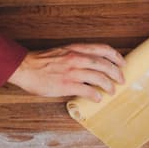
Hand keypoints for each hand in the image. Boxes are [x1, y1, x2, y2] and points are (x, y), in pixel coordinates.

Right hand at [7, 43, 125, 100]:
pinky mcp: (66, 85)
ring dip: (108, 85)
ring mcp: (72, 72)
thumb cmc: (42, 60)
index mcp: (76, 49)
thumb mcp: (63, 51)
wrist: (26, 67)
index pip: (102, 49)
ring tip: (112, 91)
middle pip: (104, 64)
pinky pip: (87, 90)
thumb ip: (77, 55)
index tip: (122, 62)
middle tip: (121, 79)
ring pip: (99, 78)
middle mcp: (76, 58)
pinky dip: (95, 95)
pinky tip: (97, 98)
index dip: (115, 56)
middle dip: (116, 72)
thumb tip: (92, 65)